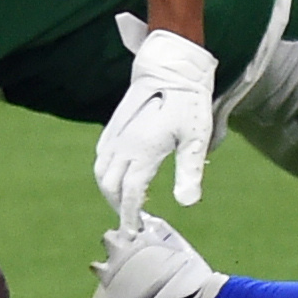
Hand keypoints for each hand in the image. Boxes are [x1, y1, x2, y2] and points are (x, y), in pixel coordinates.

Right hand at [95, 29, 217, 228]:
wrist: (173, 66)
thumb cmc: (189, 102)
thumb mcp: (196, 137)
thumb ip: (189, 171)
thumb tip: (187, 203)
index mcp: (143, 150)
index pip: (129, 192)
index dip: (130, 214)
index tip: (133, 230)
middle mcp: (124, 143)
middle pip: (108, 184)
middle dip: (116, 205)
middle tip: (131, 219)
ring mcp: (116, 133)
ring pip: (100, 169)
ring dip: (108, 190)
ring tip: (124, 202)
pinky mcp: (115, 124)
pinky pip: (101, 154)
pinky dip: (105, 171)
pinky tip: (118, 176)